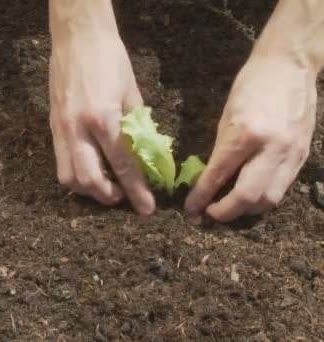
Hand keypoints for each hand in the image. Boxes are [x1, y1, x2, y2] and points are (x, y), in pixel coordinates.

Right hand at [49, 32, 154, 214]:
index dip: (136, 190)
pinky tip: (91, 168)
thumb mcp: (132, 93)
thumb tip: (144, 156)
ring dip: (88, 189)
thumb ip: (136, 128)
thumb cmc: (109, 59)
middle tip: (122, 197)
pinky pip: (60, 161)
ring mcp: (60, 129)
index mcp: (102, 118)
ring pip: (68, 176)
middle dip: (107, 196)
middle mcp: (77, 128)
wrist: (76, 37)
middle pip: (88, 179)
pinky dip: (76, 174)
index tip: (147, 209)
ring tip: (106, 185)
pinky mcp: (52, 126)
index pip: (122, 164)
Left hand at [185, 55, 316, 221]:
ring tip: (229, 207)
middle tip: (209, 214)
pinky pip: (282, 187)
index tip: (190, 209)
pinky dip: (264, 197)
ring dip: (247, 209)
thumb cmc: (250, 85)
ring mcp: (291, 153)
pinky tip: (250, 195)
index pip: (219, 174)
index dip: (202, 196)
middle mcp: (271, 147)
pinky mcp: (303, 155)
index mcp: (245, 133)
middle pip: (249, 197)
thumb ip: (220, 150)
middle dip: (226, 213)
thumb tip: (208, 180)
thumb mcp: (226, 116)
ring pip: (270, 199)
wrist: (289, 65)